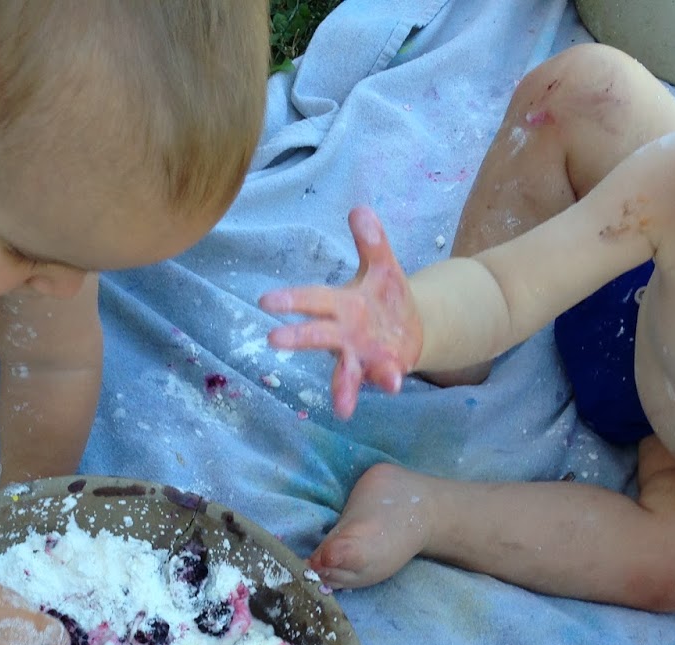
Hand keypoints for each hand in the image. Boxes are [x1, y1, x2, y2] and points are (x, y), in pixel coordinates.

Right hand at [259, 206, 423, 419]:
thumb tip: (360, 209)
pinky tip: (393, 384)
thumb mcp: (383, 266)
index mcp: (340, 304)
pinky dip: (386, 380)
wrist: (410, 329)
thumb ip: (372, 242)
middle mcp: (343, 334)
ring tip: (341, 404)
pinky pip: (382, 377)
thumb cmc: (384, 298)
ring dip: (343, 386)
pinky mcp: (382, 371)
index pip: (312, 299)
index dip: (290, 300)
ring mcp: (361, 356)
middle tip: (273, 340)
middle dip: (299, 337)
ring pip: (346, 372)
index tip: (265, 301)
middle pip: (318, 335)